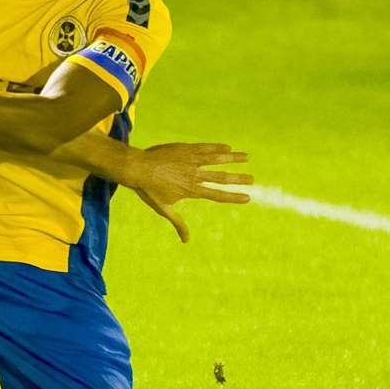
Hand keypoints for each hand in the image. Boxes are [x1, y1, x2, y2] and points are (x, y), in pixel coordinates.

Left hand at [123, 142, 251, 243]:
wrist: (136, 168)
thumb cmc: (148, 190)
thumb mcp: (163, 208)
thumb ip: (178, 222)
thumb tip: (186, 241)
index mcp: (190, 190)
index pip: (217, 195)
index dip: (233, 197)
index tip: (248, 198)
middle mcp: (194, 175)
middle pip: (221, 177)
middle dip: (238, 178)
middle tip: (253, 179)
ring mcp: (190, 161)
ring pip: (217, 159)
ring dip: (233, 158)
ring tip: (247, 157)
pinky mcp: (186, 149)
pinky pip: (205, 148)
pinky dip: (217, 148)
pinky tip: (228, 147)